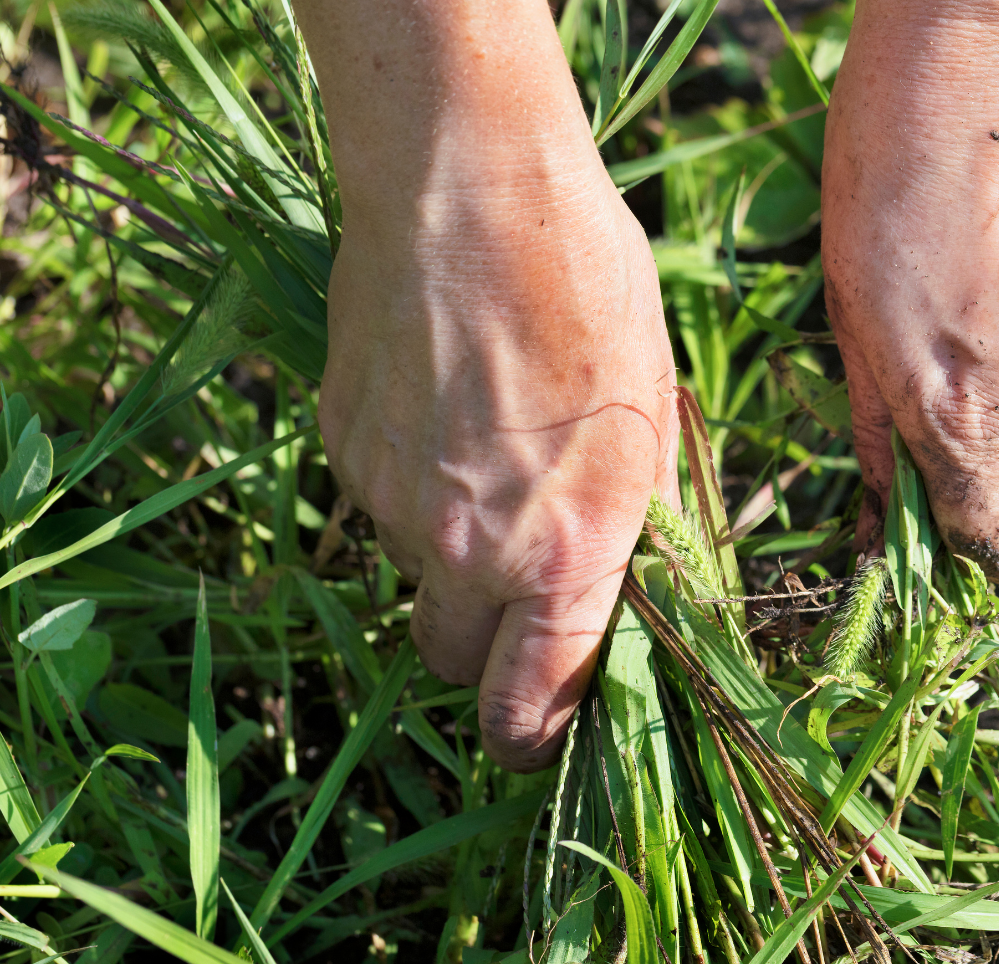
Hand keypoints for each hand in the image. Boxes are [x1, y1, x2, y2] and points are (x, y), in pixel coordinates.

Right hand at [298, 0, 677, 771]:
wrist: (470, 188)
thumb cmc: (592, 292)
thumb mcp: (657, 419)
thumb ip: (637, 529)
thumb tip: (633, 600)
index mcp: (566, 553)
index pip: (530, 711)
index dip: (537, 741)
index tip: (545, 735)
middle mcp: (468, 549)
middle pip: (455, 665)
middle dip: (488, 652)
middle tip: (525, 594)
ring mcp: (390, 503)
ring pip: (416, 580)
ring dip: (450, 560)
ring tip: (493, 461)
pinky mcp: (341, 450)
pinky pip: (377, 509)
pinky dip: (410, 491)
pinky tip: (446, 413)